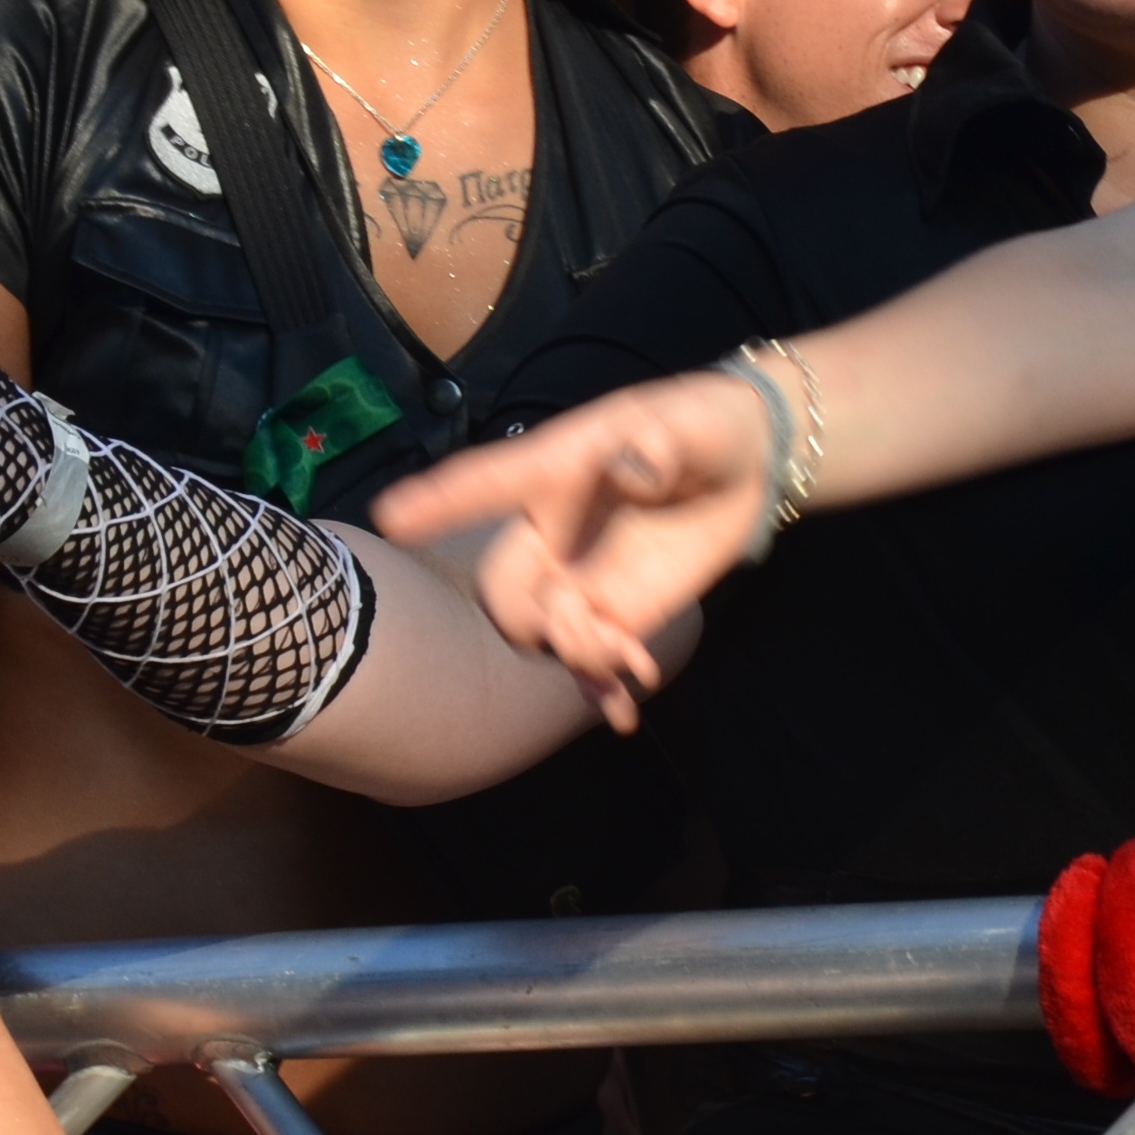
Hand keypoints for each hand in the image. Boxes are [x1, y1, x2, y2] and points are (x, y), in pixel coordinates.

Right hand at [372, 378, 757, 731]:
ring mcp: (581, 577)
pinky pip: (586, 658)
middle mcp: (552, 532)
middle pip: (501, 589)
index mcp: (555, 472)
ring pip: (537, 633)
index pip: (486, 484)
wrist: (745, 466)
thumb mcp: (687, 425)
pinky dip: (599, 686)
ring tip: (630, 655)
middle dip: (528, 618)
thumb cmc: (700, 425)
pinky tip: (624, 709)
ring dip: (574, 653)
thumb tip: (636, 463)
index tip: (389, 517)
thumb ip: (659, 443)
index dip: (437, 501)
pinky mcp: (619, 611)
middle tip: (584, 618)